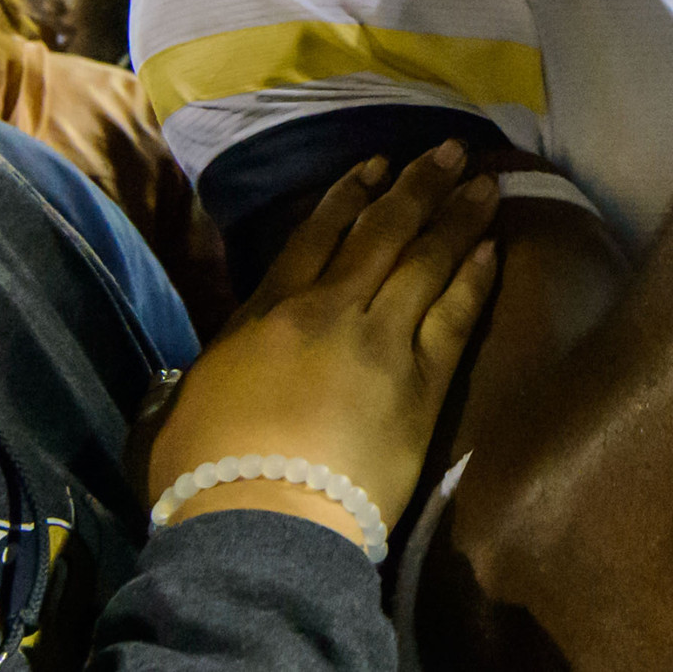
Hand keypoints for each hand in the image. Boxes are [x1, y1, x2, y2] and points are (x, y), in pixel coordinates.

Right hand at [148, 144, 498, 548]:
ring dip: (459, 217)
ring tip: (487, 184)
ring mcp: (381, 341)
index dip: (349, 196)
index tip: (379, 164)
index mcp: (264, 315)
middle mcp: (328, 312)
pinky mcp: (424, 381)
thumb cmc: (205, 476)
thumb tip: (191, 377)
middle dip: (421, 186)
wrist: (264, 522)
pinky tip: (493, 248)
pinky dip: (476, 277)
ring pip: (428, 261)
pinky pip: (457, 314)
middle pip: (383, 233)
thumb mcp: (178, 411)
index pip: (312, 237)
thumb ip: (197, 378)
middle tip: (453, 151)